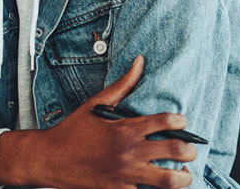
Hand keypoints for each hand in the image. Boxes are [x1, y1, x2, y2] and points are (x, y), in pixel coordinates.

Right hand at [31, 55, 195, 188]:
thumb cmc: (73, 130)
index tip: (182, 122)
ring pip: (168, 181)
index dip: (180, 122)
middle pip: (174, 152)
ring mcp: (125, 175)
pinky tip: (157, 184)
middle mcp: (129, 152)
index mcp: (125, 129)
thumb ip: (122, 84)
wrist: (50, 159)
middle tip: (190, 148)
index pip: (164, 123)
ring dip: (182, 177)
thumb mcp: (96, 103)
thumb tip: (139, 61)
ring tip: (183, 173)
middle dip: (189, 150)